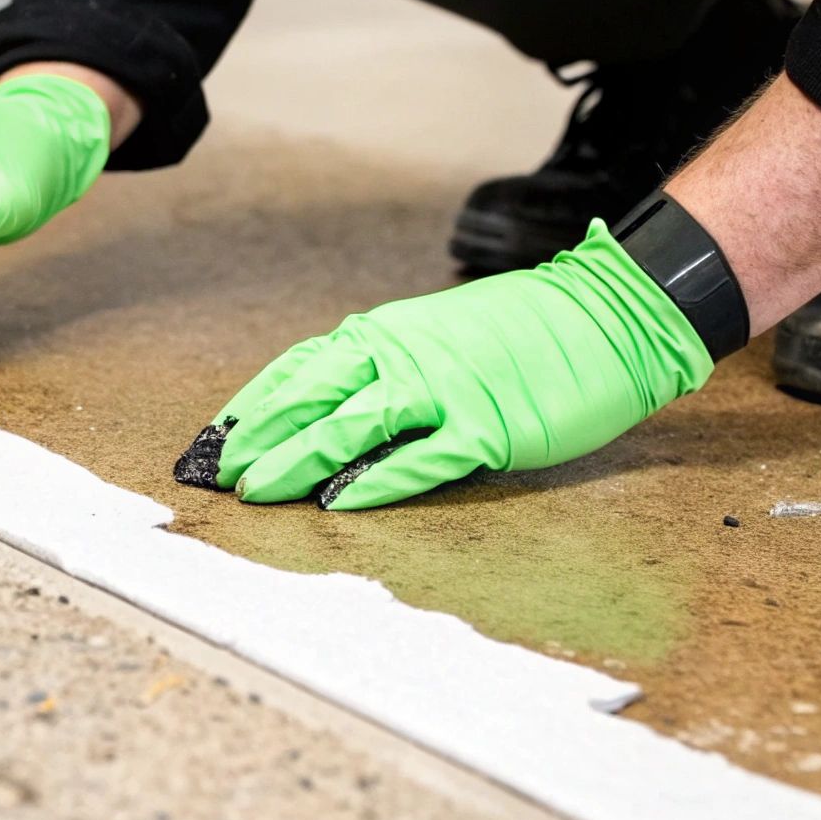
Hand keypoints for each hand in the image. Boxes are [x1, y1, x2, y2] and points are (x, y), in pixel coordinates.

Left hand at [181, 222, 713, 509]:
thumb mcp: (437, 331)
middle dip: (258, 437)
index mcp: (388, 333)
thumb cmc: (521, 329)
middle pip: (311, 398)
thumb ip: (384, 362)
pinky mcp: (485, 426)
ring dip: (298, 460)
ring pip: (350, 427)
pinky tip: (340, 504)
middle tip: (216, 474)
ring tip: (258, 493)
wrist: (606, 315)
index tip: (215, 436)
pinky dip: (377, 482)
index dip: (254, 404)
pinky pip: (420, 459)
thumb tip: (328, 399)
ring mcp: (444, 390)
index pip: (301, 368)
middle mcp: (404, 357)